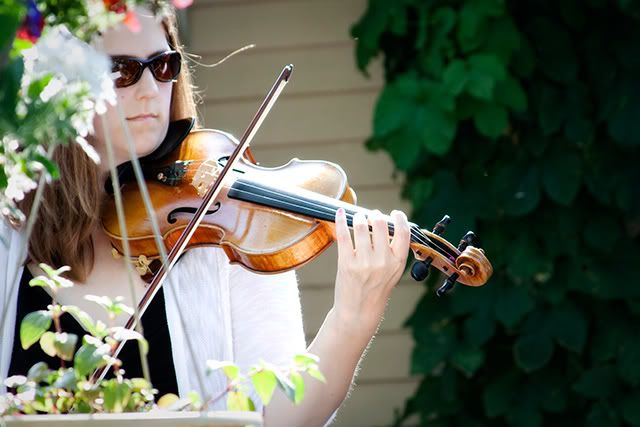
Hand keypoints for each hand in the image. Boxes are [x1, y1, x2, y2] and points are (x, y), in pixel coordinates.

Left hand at [332, 207, 410, 335]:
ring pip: (361, 226)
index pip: (403, 232)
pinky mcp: (346, 262)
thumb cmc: (376, 289)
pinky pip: (343, 235)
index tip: (394, 213)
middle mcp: (383, 261)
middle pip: (380, 224)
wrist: (359, 311)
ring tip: (358, 219)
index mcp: (398, 262)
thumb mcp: (393, 272)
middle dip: (375, 215)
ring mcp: (364, 262)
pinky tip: (340, 213)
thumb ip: (393, 251)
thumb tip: (388, 224)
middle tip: (371, 217)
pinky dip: (341, 220)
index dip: (399, 218)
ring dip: (359, 217)